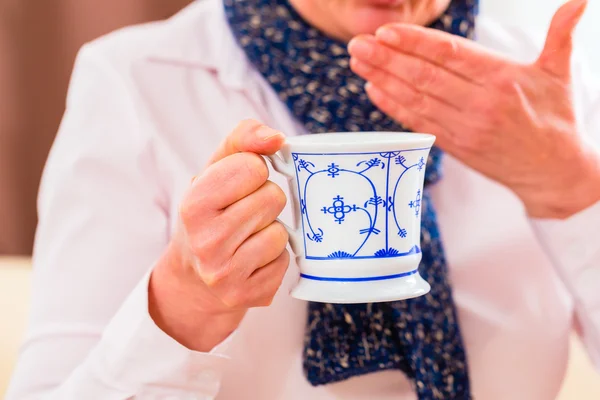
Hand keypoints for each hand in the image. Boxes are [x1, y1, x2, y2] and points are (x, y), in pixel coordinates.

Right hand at [149, 120, 289, 350]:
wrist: (193, 279)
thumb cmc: (210, 214)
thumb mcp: (214, 171)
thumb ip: (242, 140)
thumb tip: (277, 137)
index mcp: (194, 204)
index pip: (254, 167)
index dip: (251, 173)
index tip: (236, 187)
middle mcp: (206, 241)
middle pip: (273, 198)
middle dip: (263, 201)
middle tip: (241, 215)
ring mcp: (226, 273)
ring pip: (281, 231)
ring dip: (269, 230)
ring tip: (246, 238)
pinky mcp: (248, 295)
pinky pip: (285, 261)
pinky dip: (273, 258)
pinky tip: (251, 261)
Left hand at [348, 0, 599, 218]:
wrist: (552, 171)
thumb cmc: (555, 118)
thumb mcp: (560, 74)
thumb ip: (561, 36)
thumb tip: (580, 1)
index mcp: (502, 79)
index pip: (450, 55)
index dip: (415, 43)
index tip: (385, 32)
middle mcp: (480, 103)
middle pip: (424, 76)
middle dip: (386, 59)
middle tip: (356, 44)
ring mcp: (465, 127)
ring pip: (416, 99)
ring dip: (383, 79)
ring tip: (357, 63)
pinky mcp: (455, 146)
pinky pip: (419, 123)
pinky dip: (394, 107)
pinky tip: (373, 91)